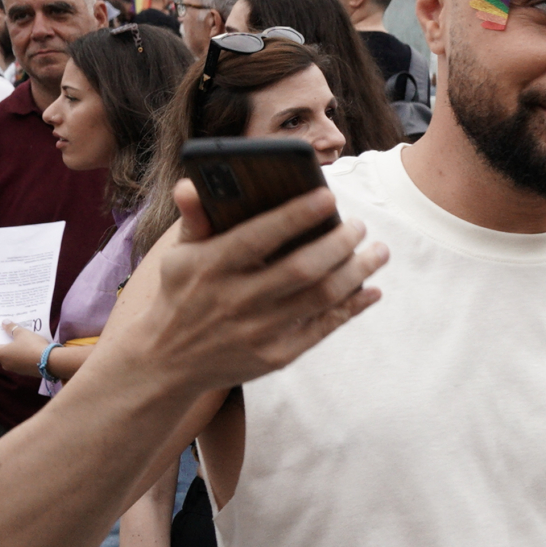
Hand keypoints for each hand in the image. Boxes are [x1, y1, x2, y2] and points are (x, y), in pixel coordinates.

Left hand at [0, 321, 47, 373]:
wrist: (51, 362)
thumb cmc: (32, 346)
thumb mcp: (22, 333)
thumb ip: (11, 328)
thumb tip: (4, 322)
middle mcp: (3, 363)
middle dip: (3, 343)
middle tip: (9, 334)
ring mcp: (14, 369)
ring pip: (10, 357)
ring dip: (13, 350)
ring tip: (21, 341)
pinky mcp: (25, 372)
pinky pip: (19, 362)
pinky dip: (21, 356)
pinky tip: (30, 350)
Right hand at [116, 181, 385, 397]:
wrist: (167, 363)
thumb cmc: (182, 295)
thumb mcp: (179, 257)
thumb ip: (195, 220)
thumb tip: (191, 184)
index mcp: (210, 267)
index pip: (259, 236)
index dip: (296, 215)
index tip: (329, 196)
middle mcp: (235, 300)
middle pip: (301, 269)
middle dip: (339, 243)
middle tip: (360, 225)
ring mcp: (257, 331)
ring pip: (320, 297)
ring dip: (357, 272)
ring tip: (378, 251)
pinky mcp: (276, 356)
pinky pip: (323, 328)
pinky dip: (352, 307)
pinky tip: (371, 290)